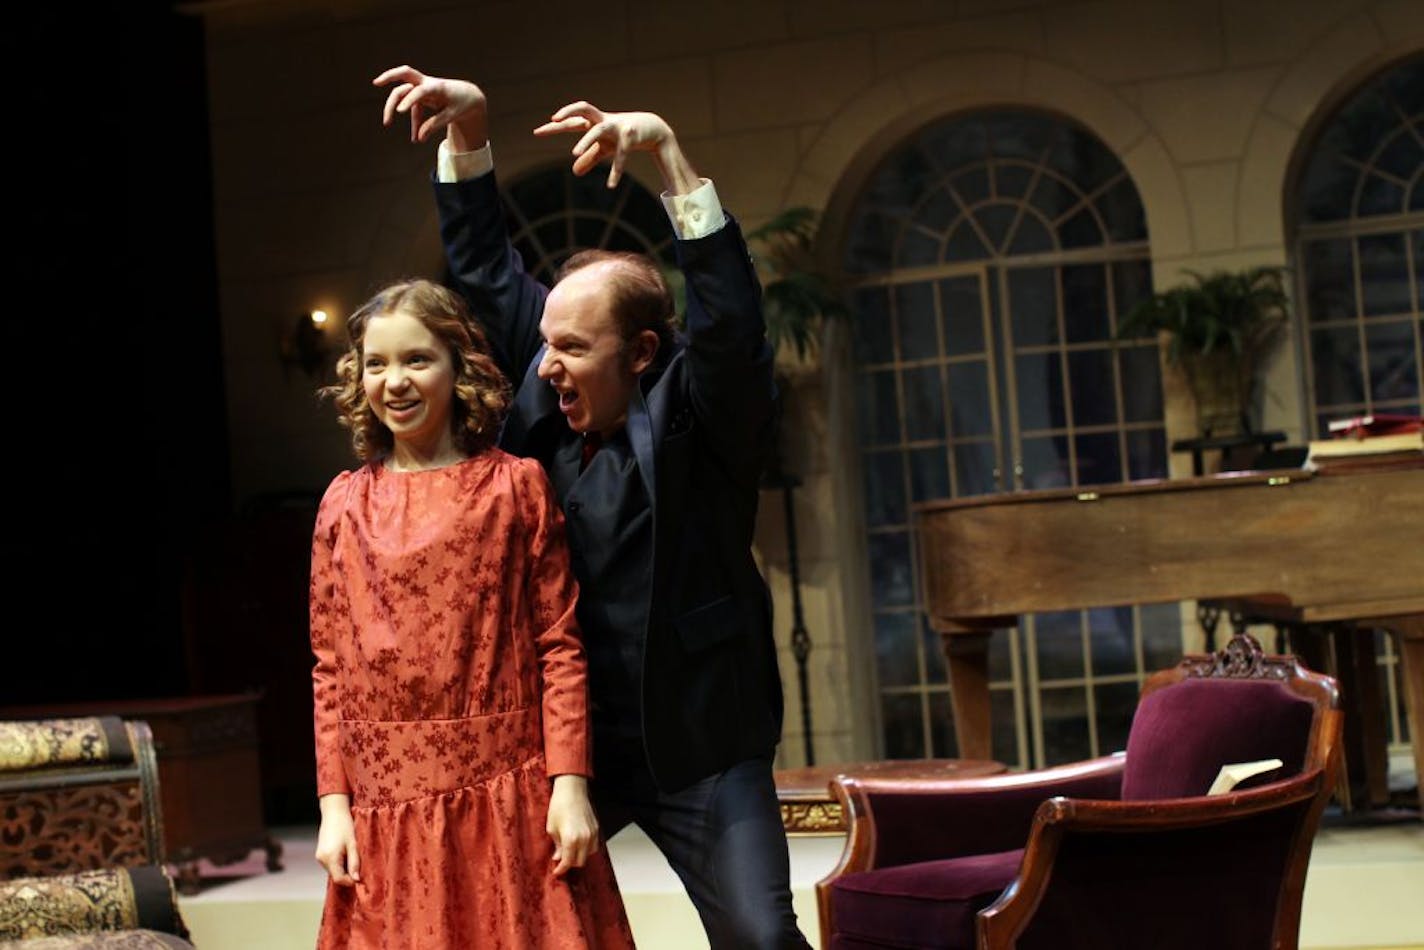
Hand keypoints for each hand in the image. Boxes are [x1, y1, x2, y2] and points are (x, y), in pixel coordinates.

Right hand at [315, 794, 360, 885]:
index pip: (339, 879)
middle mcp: (322, 859)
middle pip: (336, 876)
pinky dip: (338, 863)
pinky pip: (330, 864)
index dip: (350, 882)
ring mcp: (319, 856)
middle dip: (347, 875)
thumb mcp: (353, 845)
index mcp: (330, 858)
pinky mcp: (319, 853)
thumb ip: (354, 863)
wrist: (334, 812)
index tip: (360, 879)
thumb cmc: (345, 826)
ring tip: (352, 856)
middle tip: (359, 867)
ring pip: (333, 870)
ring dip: (343, 869)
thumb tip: (357, 880)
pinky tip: (345, 853)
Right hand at [372, 65, 487, 149]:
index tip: (399, 111)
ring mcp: (423, 88)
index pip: (419, 90)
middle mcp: (427, 83)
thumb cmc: (461, 103)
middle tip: (375, 83)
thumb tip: (419, 138)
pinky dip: (414, 122)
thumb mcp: (452, 115)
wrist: (469, 96)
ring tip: (386, 123)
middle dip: (389, 76)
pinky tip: (416, 138)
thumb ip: (435, 125)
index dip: (408, 100)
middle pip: (404, 73)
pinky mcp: (422, 96)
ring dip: (395, 106)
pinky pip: (413, 108)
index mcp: (436, 86)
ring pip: (403, 92)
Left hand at [535, 102, 693, 190]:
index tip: (537, 133)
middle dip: (568, 113)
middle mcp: (602, 120)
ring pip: (597, 130)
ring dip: (586, 141)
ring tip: (573, 153)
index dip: (554, 127)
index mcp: (594, 122)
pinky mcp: (630, 136)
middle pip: (582, 109)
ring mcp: (616, 126)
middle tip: (554, 119)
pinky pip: (621, 156)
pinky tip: (611, 186)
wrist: (652, 128)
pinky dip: (615, 171)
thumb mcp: (604, 148)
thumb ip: (589, 158)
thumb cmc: (622, 135)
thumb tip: (574, 171)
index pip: (571, 121)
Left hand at [546, 774, 599, 876]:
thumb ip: (557, 845)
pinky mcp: (596, 828)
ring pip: (588, 854)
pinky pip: (593, 845)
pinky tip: (578, 844)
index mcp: (571, 839)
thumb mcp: (552, 828)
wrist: (572, 790)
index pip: (568, 862)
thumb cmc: (559, 807)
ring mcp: (592, 834)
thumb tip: (558, 857)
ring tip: (570, 852)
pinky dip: (586, 849)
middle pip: (580, 862)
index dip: (561, 869)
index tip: (557, 872)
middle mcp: (584, 839)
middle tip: (561, 861)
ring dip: (579, 856)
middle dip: (570, 864)